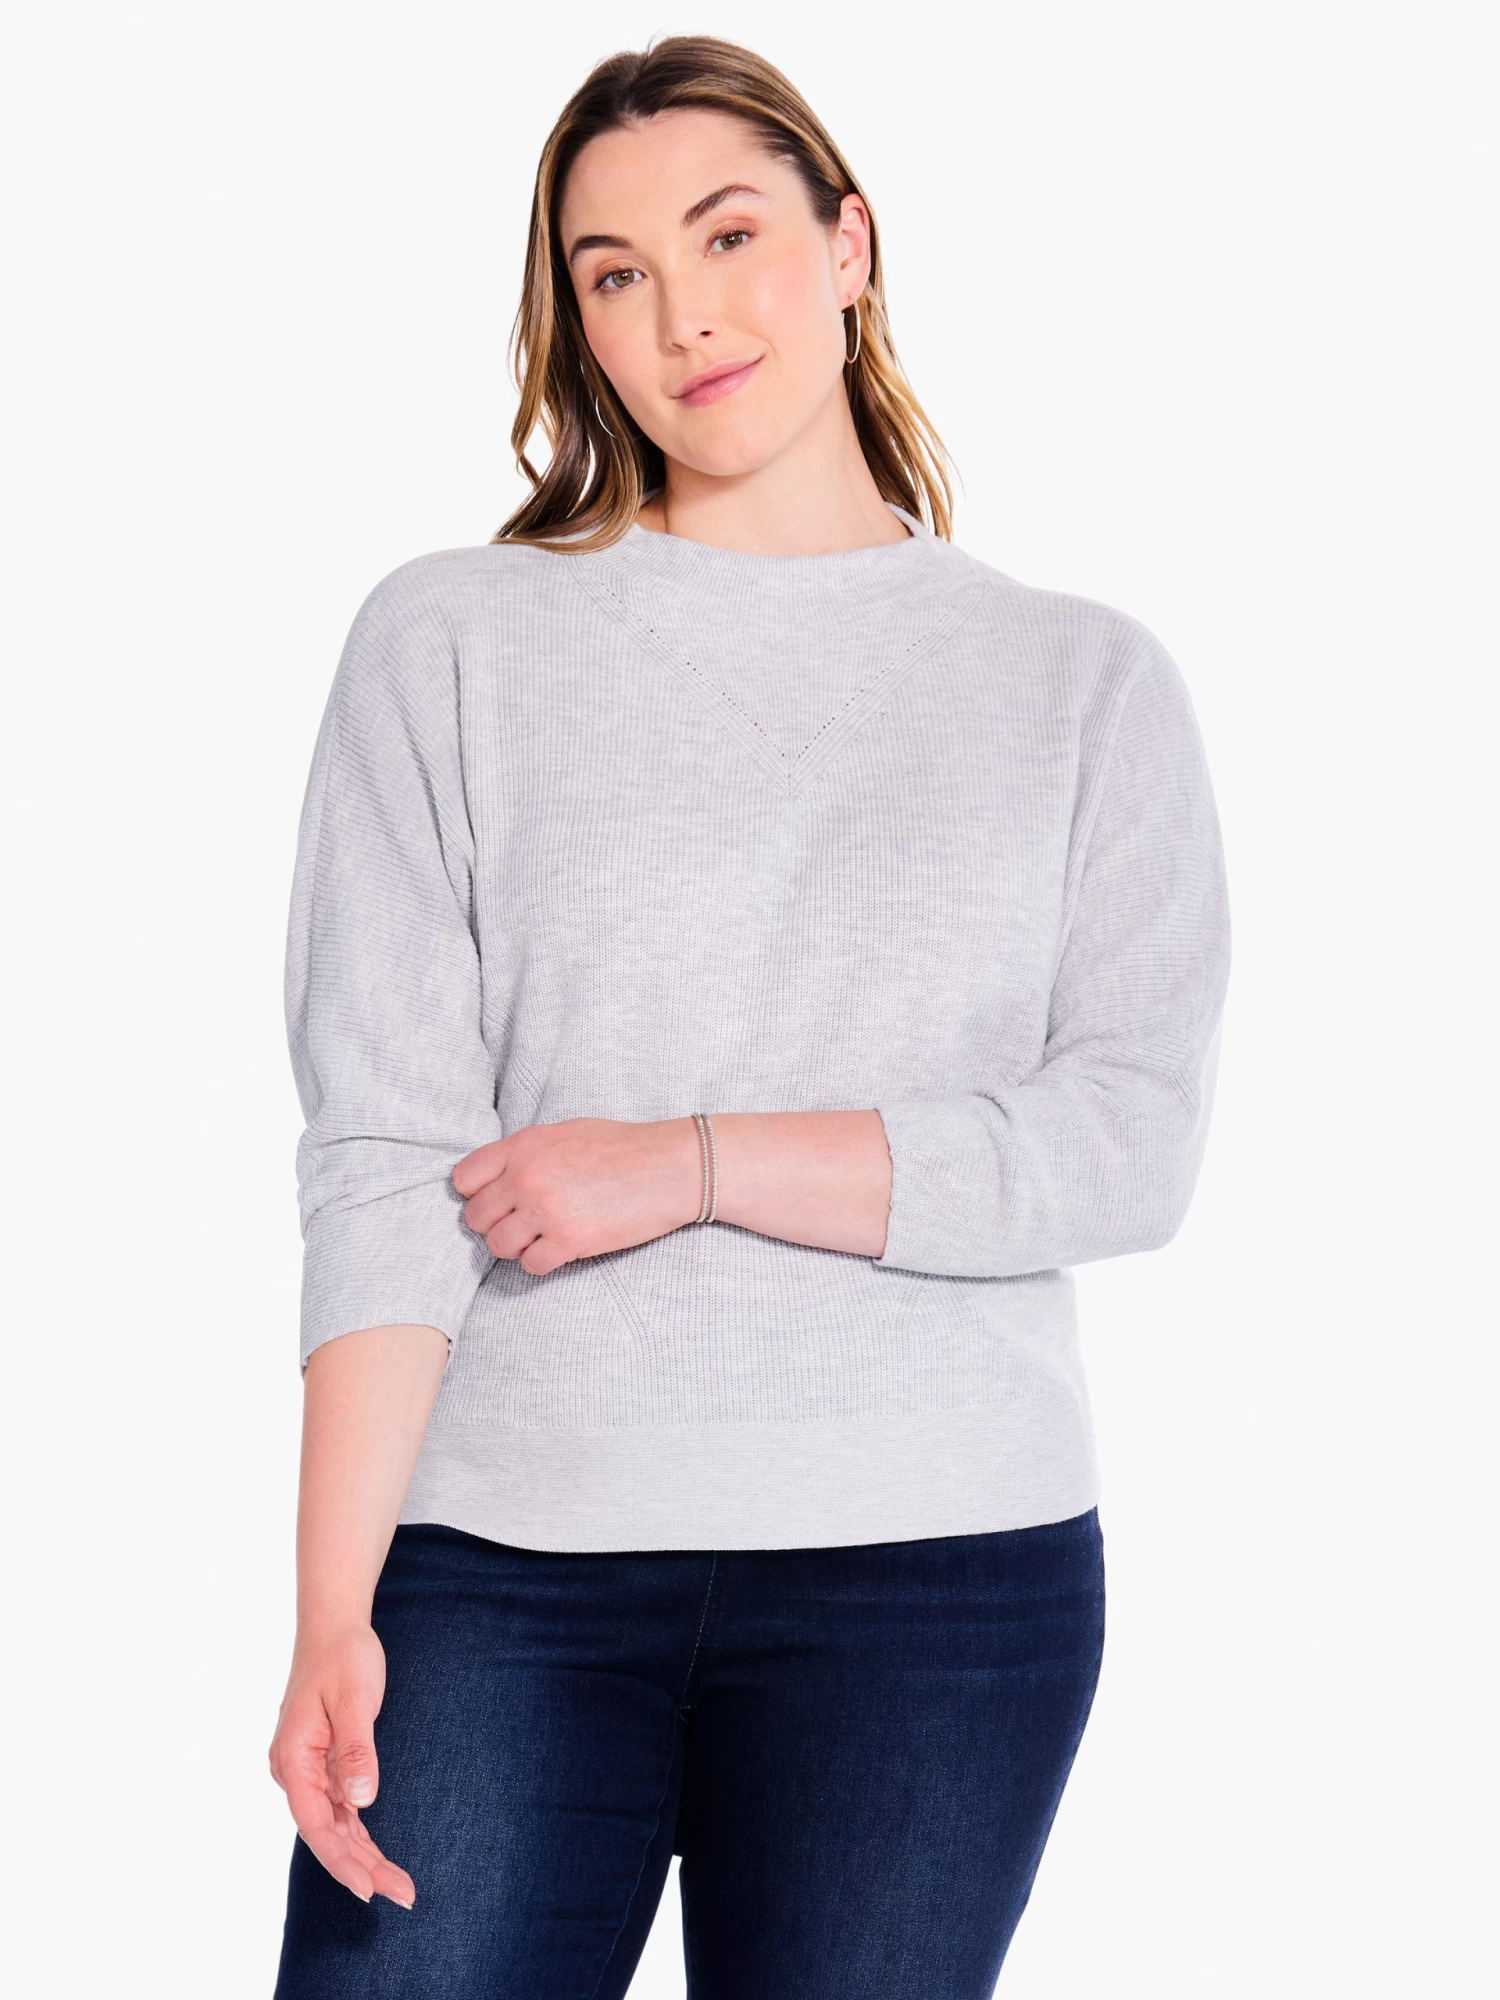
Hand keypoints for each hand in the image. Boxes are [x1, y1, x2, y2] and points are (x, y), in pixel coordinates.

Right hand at [268, 1624, 415, 1908]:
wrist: (334, 1626)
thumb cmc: (343, 1657)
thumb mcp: (355, 1699)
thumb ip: (356, 1751)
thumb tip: (361, 1802)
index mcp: (293, 1759)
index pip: (316, 1824)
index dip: (341, 1861)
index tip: (368, 1889)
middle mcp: (295, 1772)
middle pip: (328, 1833)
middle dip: (362, 1868)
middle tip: (404, 1895)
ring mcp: (308, 1771)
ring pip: (335, 1826)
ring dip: (364, 1856)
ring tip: (399, 1887)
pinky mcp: (323, 1765)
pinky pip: (340, 1810)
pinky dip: (359, 1834)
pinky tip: (378, 1858)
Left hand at [453, 1116, 701, 1273]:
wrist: (668, 1167)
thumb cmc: (622, 1148)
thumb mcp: (565, 1133)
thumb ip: (526, 1153)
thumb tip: (497, 1178)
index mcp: (524, 1146)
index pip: (464, 1179)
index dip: (477, 1193)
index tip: (497, 1199)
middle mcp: (527, 1177)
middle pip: (476, 1218)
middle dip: (496, 1223)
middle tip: (523, 1223)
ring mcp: (546, 1210)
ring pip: (499, 1246)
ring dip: (518, 1246)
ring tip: (543, 1237)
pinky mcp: (569, 1240)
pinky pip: (531, 1266)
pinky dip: (543, 1262)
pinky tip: (562, 1248)